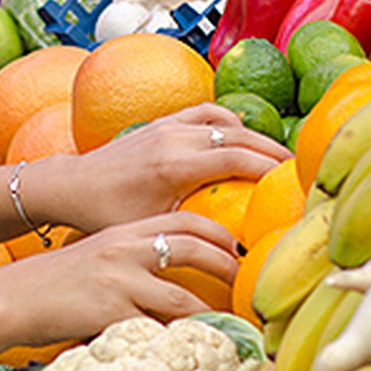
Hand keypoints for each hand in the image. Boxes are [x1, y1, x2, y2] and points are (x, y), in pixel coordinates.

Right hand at [0, 210, 241, 349]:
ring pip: (182, 296)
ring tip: (229, 322)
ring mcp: (119, 282)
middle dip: (226, 263)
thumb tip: (172, 266)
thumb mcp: (99, 252)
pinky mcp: (111, 314)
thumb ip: (134, 253)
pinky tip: (192, 347)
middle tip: (244, 281)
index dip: (217, 232)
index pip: (184, 220)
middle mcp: (126, 249)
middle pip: (190, 246)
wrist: (13, 297)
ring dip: (210, 310)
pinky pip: (156, 329)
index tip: (237, 246)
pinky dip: (177, 338)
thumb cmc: (57, 280)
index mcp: (125, 231)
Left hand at [36, 103, 288, 235]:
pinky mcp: (160, 121)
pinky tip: (239, 138)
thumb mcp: (152, 230)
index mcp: (175, 166)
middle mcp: (174, 138)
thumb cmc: (106, 215)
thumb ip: (190, 236)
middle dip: (274, 151)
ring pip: (226, 120)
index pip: (239, 158)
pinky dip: (228, 121)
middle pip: (240, 136)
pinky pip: (206, 112)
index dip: (272, 168)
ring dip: (254, 135)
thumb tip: (231, 257)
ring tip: (275, 156)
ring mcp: (167, 124)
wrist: (70, 185)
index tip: (297, 181)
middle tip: (300, 169)